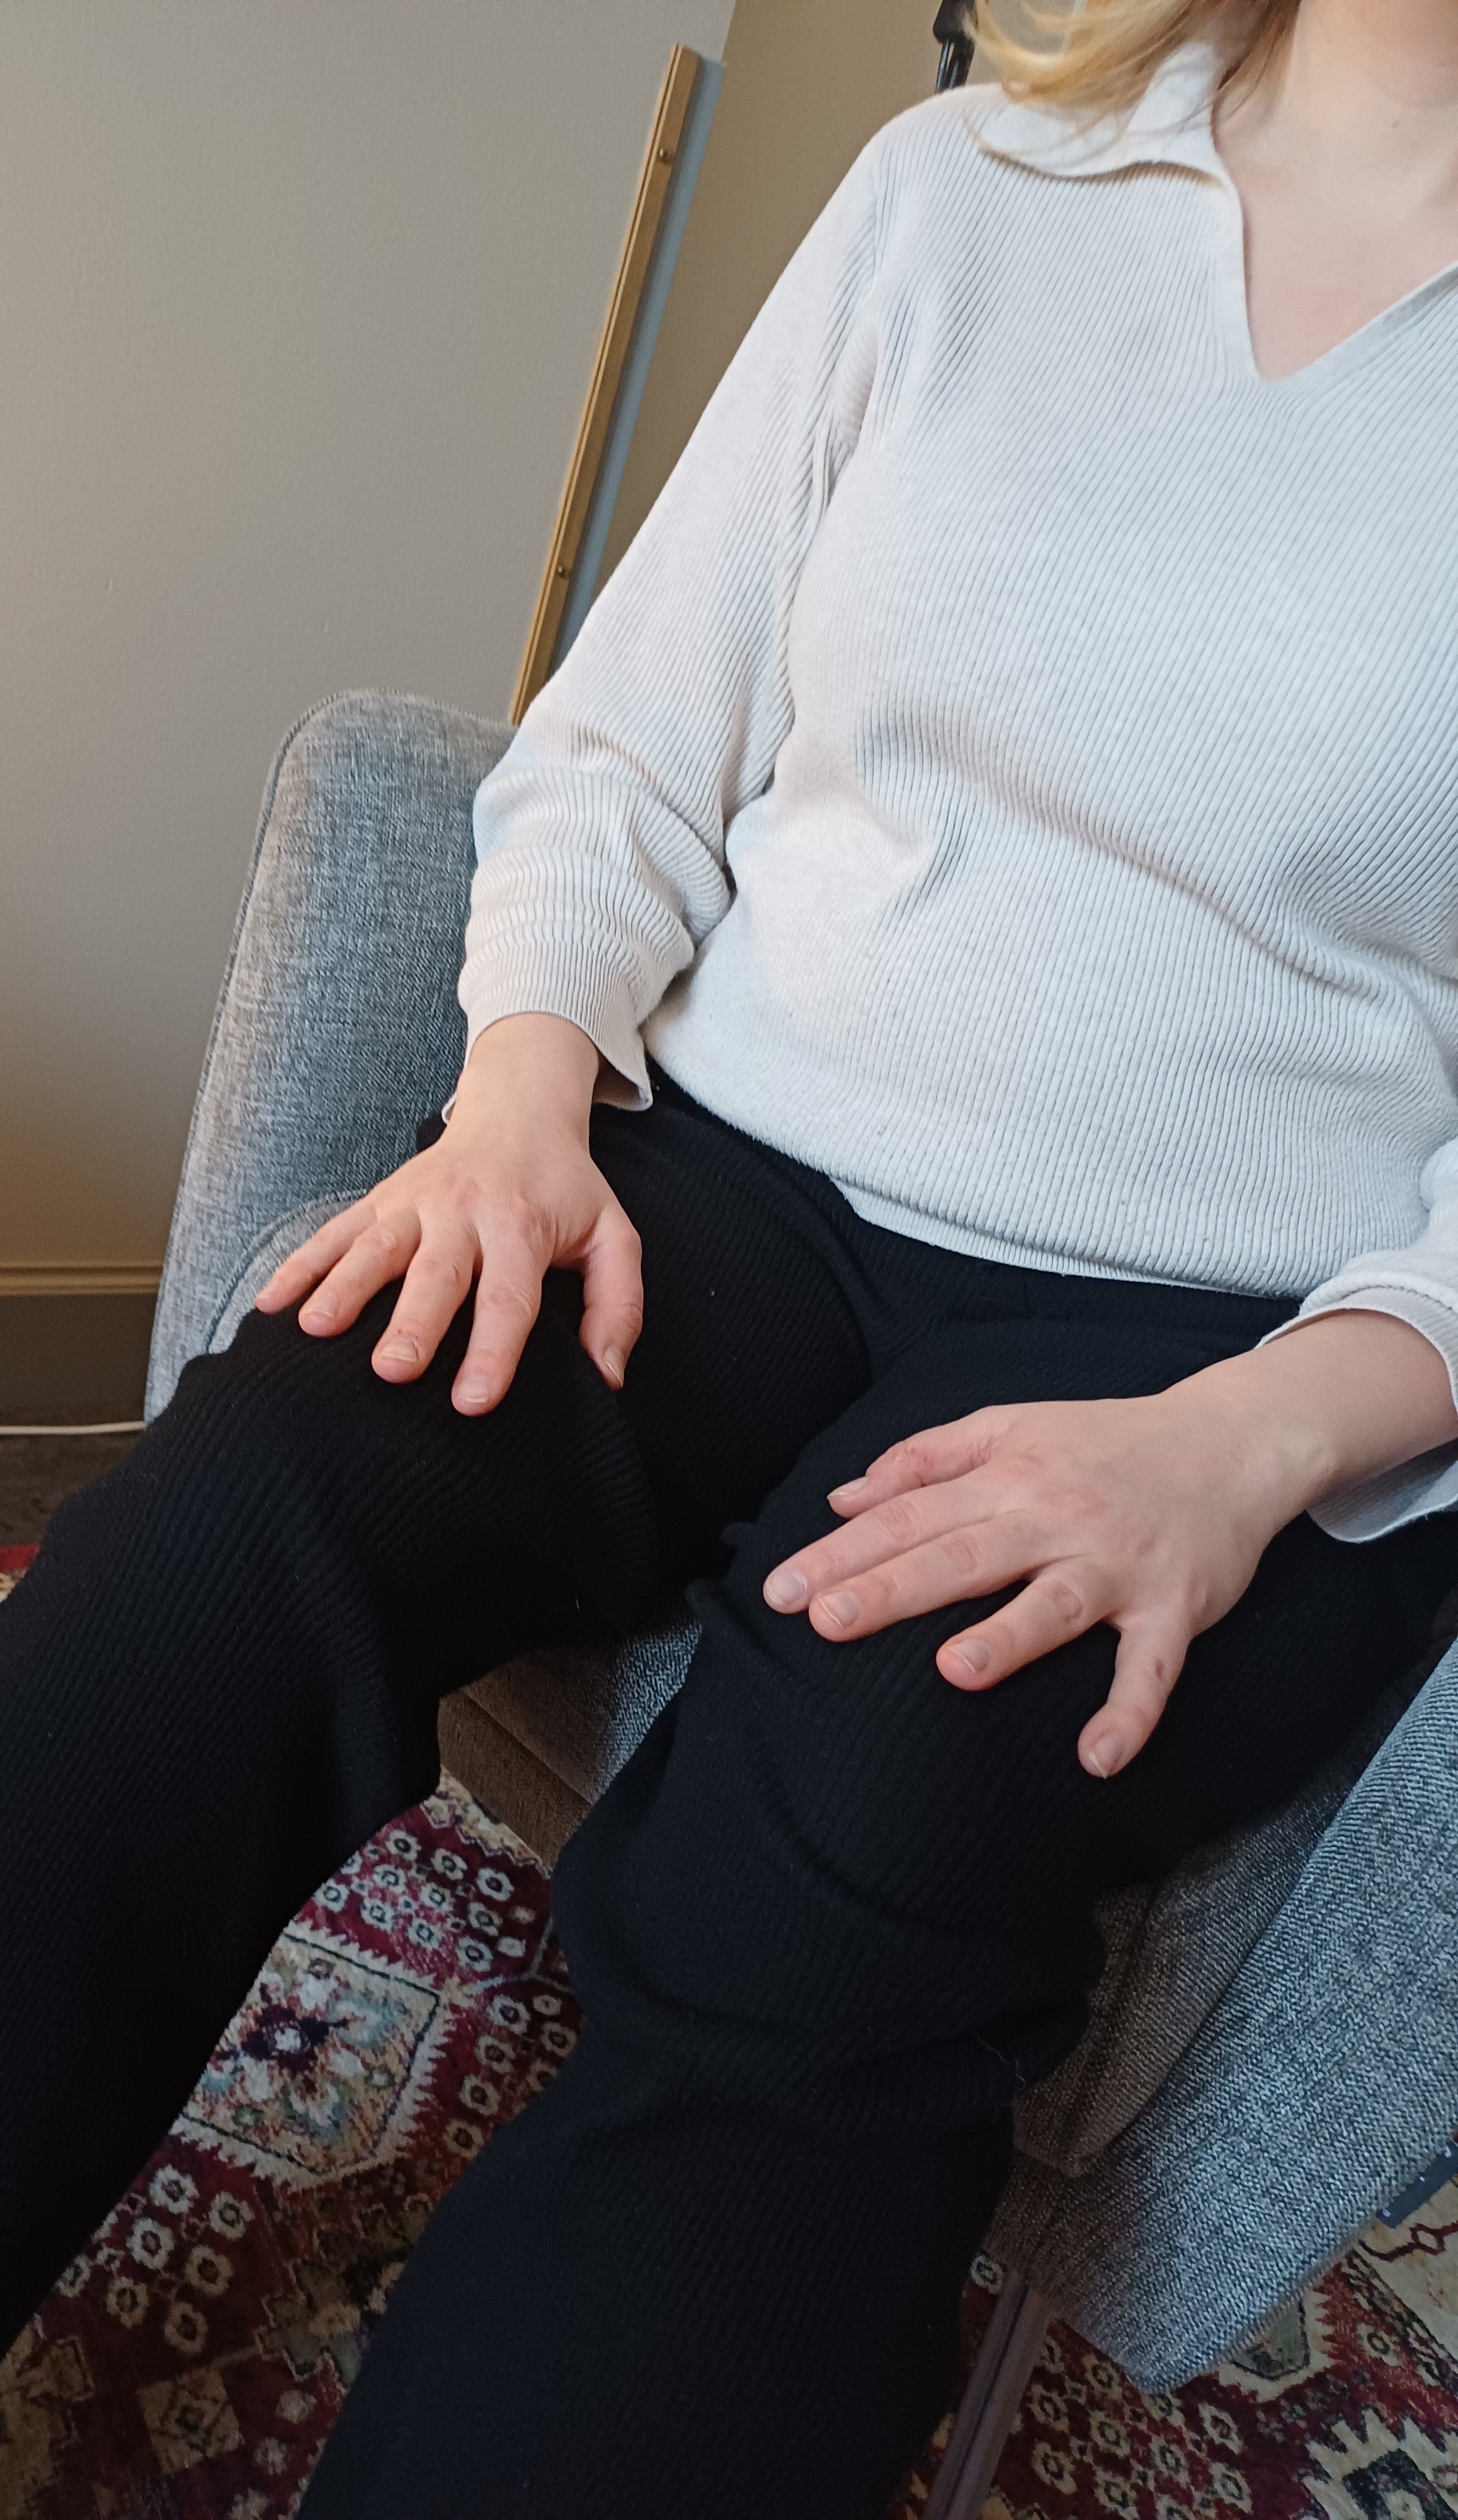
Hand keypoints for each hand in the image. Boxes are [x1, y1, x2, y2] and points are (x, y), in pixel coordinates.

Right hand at [256, 1014, 642, 1415]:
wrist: (517, 1112)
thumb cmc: (565, 1190)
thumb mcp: (613, 1236)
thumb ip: (617, 1304)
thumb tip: (608, 1374)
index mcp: (521, 1227)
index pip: (508, 1297)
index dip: (493, 1351)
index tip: (472, 1402)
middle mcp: (463, 1213)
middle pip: (436, 1274)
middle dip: (412, 1322)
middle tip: (392, 1370)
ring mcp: (413, 1205)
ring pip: (374, 1248)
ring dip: (342, 1288)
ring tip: (315, 1330)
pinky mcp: (378, 1201)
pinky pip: (333, 1234)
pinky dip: (299, 1265)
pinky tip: (270, 1304)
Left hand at [762, 1312, 1457, 1777]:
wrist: (1232, 1442)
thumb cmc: (1109, 1440)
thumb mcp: (1012, 1425)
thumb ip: (925, 1457)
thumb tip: (844, 1497)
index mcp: (1008, 1476)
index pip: (910, 1515)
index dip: (843, 1552)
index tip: (781, 1590)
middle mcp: (1055, 1517)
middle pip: (963, 1555)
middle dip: (893, 1588)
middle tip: (826, 1621)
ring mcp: (1116, 1565)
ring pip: (1055, 1604)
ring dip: (1009, 1638)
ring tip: (954, 1671)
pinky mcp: (1173, 1606)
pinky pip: (1152, 1667)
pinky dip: (1131, 1712)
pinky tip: (1098, 1757)